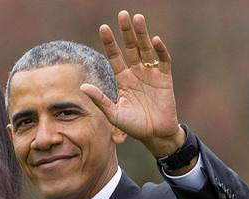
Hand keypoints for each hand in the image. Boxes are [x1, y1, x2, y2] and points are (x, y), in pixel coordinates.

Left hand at [80, 10, 184, 156]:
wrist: (155, 134)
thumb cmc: (133, 126)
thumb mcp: (114, 113)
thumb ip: (100, 100)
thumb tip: (82, 86)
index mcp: (123, 79)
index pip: (115, 56)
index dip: (110, 43)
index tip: (103, 27)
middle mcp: (136, 72)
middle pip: (131, 47)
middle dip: (126, 32)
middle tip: (122, 14)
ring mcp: (151, 74)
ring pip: (146, 49)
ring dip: (142, 34)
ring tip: (137, 18)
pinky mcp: (165, 78)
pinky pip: (163, 61)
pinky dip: (160, 50)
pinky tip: (155, 40)